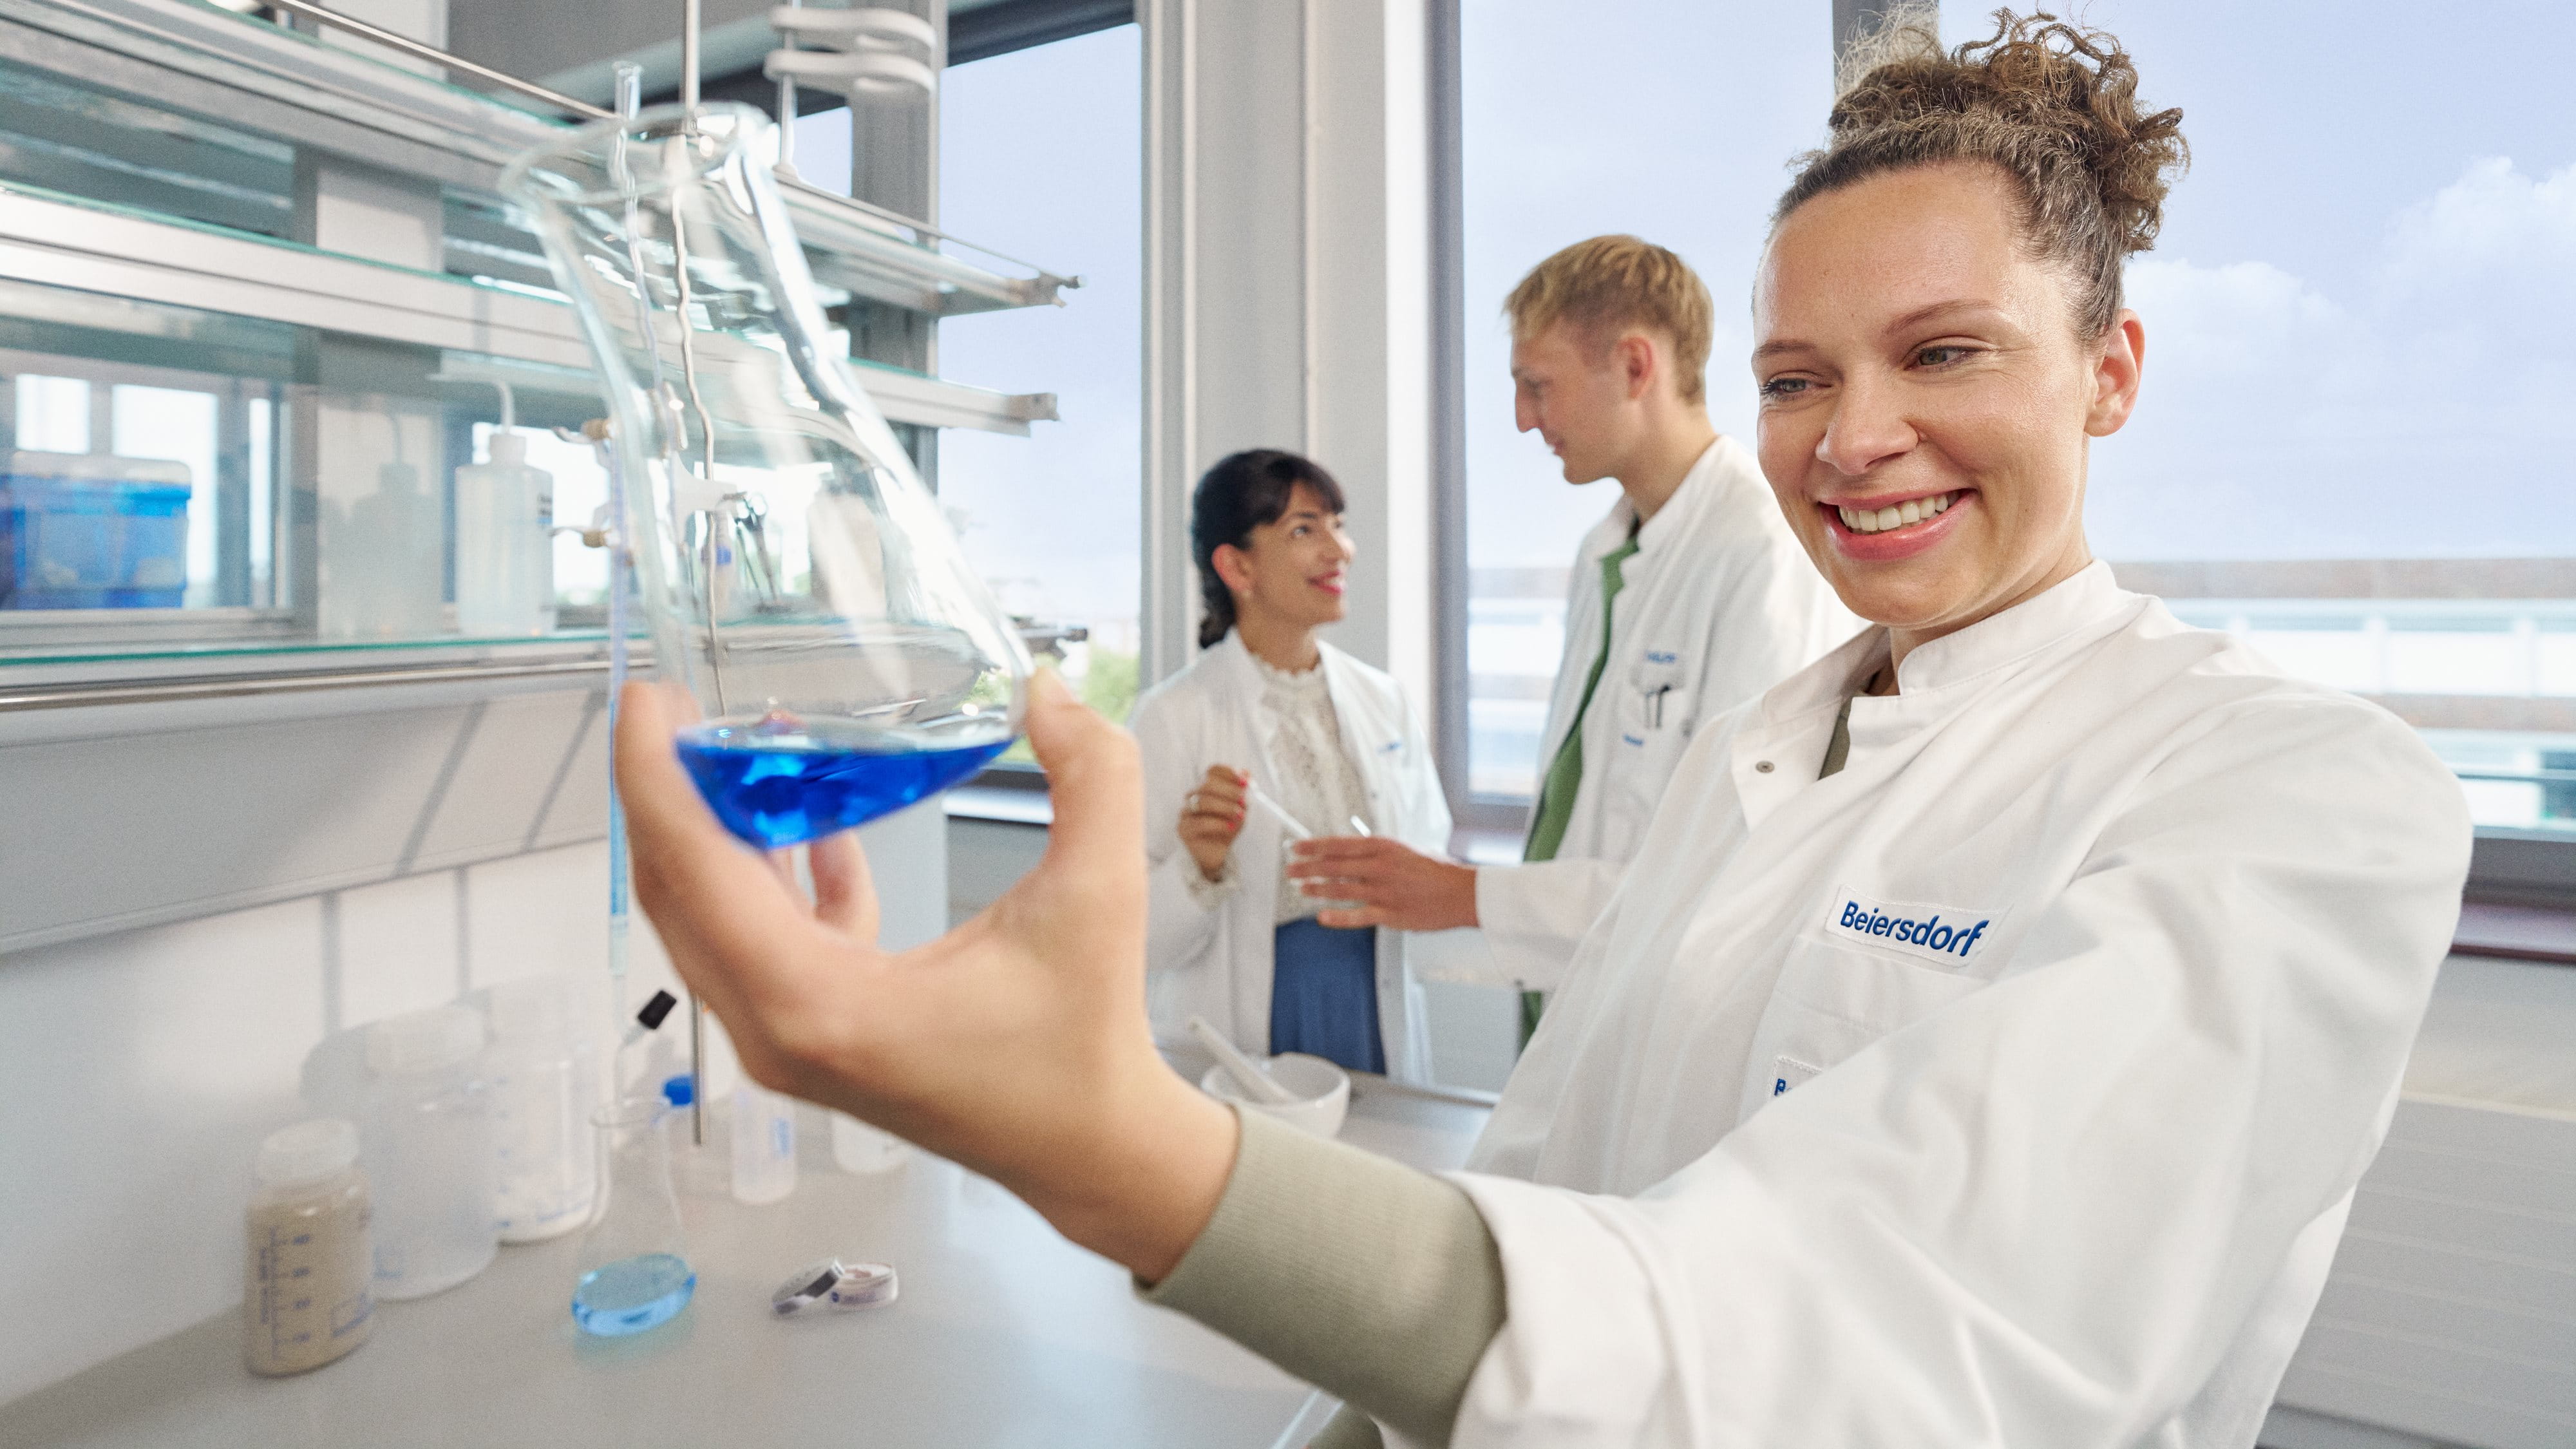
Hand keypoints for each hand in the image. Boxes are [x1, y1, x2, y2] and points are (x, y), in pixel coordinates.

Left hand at [616, 671, 1237, 1280]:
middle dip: (669, 793)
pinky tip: (821, 831)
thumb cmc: (1084, 1043)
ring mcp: (789, 1045)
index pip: (697, 872)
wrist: (1091, 1148)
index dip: (657, 777)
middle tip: (674, 705)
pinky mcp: (813, 1041)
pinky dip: (773, 880)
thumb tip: (1046, 688)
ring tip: (746, 748)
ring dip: (717, 832)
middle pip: (679, 896)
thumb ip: (1089, 775)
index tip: (644, 700)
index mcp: (822, 1004)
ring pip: (710, 921)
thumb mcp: (1099, 893)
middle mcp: (782, 1031)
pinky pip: (759, 946)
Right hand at [1179, 765, 1248, 881]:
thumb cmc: (1229, 827)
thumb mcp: (1241, 809)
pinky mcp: (1183, 829)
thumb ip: (1243, 792)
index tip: (1245, 782)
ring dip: (1225, 807)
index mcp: (1206, 787)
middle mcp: (1193, 796)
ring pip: (1202, 802)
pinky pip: (1199, 823)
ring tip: (1240, 815)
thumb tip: (1246, 773)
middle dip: (1229, 791)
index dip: (1228, 773)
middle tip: (1245, 801)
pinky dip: (1218, 824)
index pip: (1213, 771)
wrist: (1219, 853)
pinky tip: (1230, 827)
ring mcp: (1185, 812)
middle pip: (1207, 785)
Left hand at [1287, 838, 1478, 930]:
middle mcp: (1380, 866)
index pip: (1339, 844)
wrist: (1462, 893)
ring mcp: (1383, 891)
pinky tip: (1322, 916)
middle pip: (1334, 865)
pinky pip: (1357, 915)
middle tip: (1290, 870)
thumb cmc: (1436, 872)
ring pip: (1340, 889)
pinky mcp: (1390, 914)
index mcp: (1384, 847)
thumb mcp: (1405, 852)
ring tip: (1301, 889)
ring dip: (1316, 889)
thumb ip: (1378, 853)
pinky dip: (1337, 916)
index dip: (1314, 846)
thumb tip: (1349, 854)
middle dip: (1307, 867)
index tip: (1297, 847)